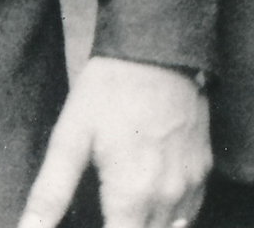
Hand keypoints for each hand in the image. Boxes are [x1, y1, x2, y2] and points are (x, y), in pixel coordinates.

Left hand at [17, 56, 209, 227]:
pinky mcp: (204, 168)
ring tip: (122, 211)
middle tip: (104, 211)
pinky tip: (150, 203)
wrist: (157, 45)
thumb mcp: (71, 139)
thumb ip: (49, 195)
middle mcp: (169, 199)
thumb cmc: (109, 89)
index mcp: (133, 197)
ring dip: (147, 227)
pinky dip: (171, 218)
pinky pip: (190, 213)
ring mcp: (191, 184)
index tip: (92, 218)